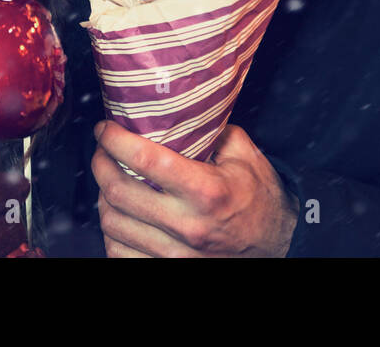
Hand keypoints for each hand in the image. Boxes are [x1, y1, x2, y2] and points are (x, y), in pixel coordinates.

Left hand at [92, 121, 297, 257]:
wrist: (279, 245)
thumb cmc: (260, 197)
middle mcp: (187, 225)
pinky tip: (120, 214)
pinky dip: (112, 232)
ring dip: (102, 197)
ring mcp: (176, 254)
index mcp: (206, 191)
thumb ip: (210, 130)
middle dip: (100, 164)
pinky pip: (120, 254)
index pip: (145, 160)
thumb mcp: (243, 153)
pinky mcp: (169, 270)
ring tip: (109, 180)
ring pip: (113, 225)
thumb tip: (174, 110)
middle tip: (102, 150)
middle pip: (118, 193)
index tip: (105, 128)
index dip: (115, 139)